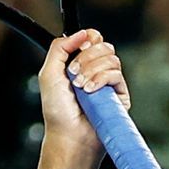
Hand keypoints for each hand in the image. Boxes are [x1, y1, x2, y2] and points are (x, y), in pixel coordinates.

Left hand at [38, 30, 127, 160]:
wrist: (69, 135)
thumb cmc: (58, 111)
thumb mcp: (49, 74)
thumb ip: (59, 48)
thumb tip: (81, 33)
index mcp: (79, 63)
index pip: (92, 38)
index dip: (88, 37)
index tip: (81, 45)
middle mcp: (95, 70)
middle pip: (103, 45)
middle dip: (86, 57)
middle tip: (74, 74)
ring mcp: (108, 82)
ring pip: (111, 58)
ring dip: (92, 70)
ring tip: (81, 88)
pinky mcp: (119, 93)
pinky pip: (116, 74)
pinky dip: (101, 79)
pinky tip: (91, 92)